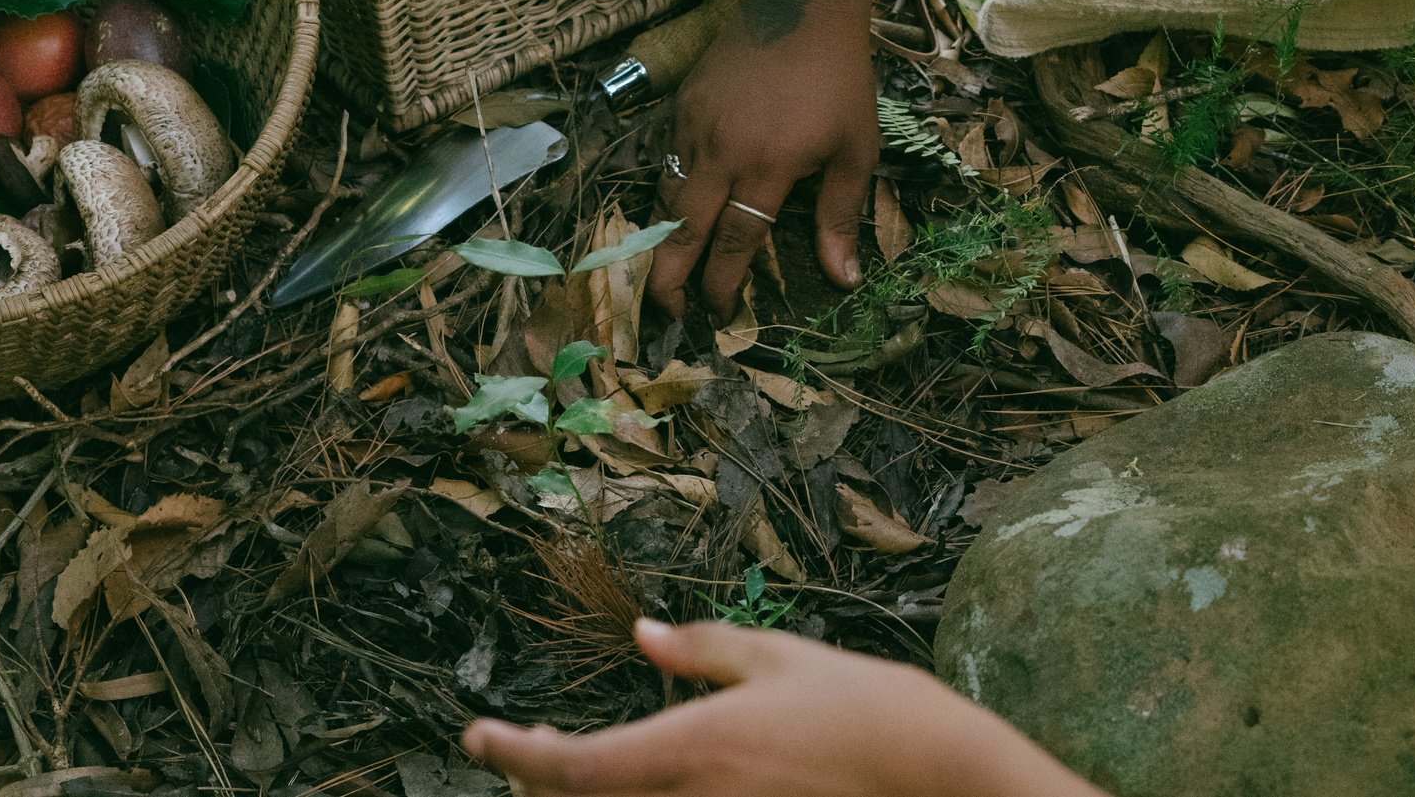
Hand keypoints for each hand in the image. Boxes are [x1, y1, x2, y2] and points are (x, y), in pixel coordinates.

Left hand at [463, 621, 1108, 796]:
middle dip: (540, 783)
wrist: (938, 775)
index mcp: (695, 747)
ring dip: (585, 795)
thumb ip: (703, 649)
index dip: (512, 756)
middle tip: (518, 754)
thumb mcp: (781, 658)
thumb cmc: (865, 707)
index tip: (476, 738)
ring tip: (565, 771)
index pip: (572, 767)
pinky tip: (642, 779)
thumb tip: (641, 634)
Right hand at [647, 0, 877, 320]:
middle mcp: (720, 154)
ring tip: (665, 268)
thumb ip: (841, 215)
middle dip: (667, 278)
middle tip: (665, 312)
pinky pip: (667, 159)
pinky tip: (677, 207)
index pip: (734, 244)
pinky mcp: (681, 105)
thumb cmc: (838, 80)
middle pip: (680, 230)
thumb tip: (844, 279)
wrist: (799, 7)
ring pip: (665, 196)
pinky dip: (668, 191)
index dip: (721, 285)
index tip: (718, 315)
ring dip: (663, 238)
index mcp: (766, 169)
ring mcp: (693, 127)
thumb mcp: (856, 149)